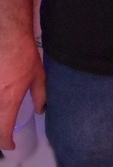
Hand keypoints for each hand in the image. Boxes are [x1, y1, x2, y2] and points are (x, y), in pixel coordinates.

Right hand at [0, 34, 45, 151]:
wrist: (8, 36)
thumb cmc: (24, 55)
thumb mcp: (37, 76)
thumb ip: (40, 96)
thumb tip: (40, 110)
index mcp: (8, 102)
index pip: (3, 132)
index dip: (6, 142)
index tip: (11, 145)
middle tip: (5, 132)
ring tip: (4, 116)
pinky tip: (3, 93)